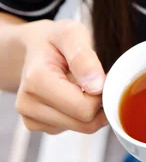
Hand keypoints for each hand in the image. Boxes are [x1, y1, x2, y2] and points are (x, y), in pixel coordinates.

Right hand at [15, 19, 107, 134]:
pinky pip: (72, 129)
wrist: (34, 47)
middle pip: (84, 122)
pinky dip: (79, 113)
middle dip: (98, 101)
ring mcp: (30, 117)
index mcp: (36, 80)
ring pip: (81, 128)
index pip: (84, 107)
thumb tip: (97, 86)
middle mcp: (27, 103)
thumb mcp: (72, 33)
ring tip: (80, 83)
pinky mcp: (36, 125)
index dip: (101, 93)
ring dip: (90, 107)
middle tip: (94, 78)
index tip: (100, 74)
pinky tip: (72, 93)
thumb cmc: (56, 39)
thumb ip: (83, 56)